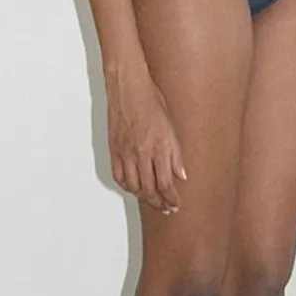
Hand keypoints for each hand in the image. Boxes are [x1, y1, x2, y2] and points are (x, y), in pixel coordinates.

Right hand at [107, 64, 186, 213]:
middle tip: (166, 208)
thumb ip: (176, 154)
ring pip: (134, 186)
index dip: (171, 198)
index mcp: (159, 147)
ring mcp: (126, 152)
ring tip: (152, 201)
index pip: (167, 183)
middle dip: (159, 202)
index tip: (175, 204)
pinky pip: (119, 176)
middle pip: (150, 189)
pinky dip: (126, 186)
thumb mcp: (171, 126)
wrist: (127, 87)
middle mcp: (142, 153)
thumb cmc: (151, 100)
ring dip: (144, 197)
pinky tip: (133, 188)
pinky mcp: (114, 149)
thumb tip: (181, 175)